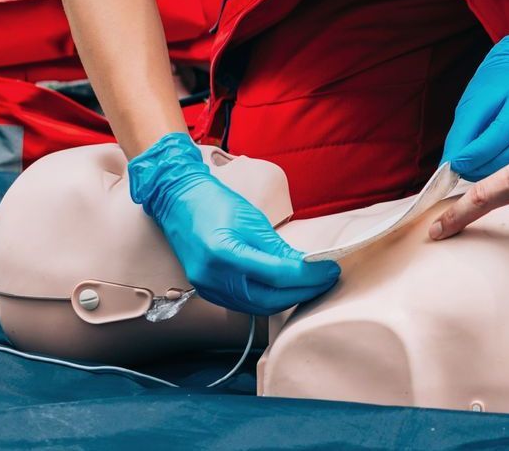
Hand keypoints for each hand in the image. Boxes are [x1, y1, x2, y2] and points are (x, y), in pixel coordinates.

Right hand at [126, 133, 339, 314]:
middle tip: (325, 280)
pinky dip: (268, 299)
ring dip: (287, 299)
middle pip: (269, 299)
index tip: (330, 270)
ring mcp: (208, 288)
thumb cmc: (215, 202)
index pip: (277, 275)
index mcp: (225, 253)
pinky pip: (244, 305)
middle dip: (303, 292)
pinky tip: (284, 289)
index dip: (309, 276)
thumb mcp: (252, 220)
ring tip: (309, 285)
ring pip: (258, 307)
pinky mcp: (208, 292)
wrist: (178, 201)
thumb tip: (309, 266)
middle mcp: (214, 277)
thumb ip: (279, 248)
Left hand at [440, 35, 508, 180]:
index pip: (502, 129)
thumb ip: (464, 132)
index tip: (458, 165)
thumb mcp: (476, 99)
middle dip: (489, 165)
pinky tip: (499, 169)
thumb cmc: (501, 81)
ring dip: (502, 171)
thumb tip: (454, 163)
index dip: (478, 151)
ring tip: (480, 172)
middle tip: (467, 171)